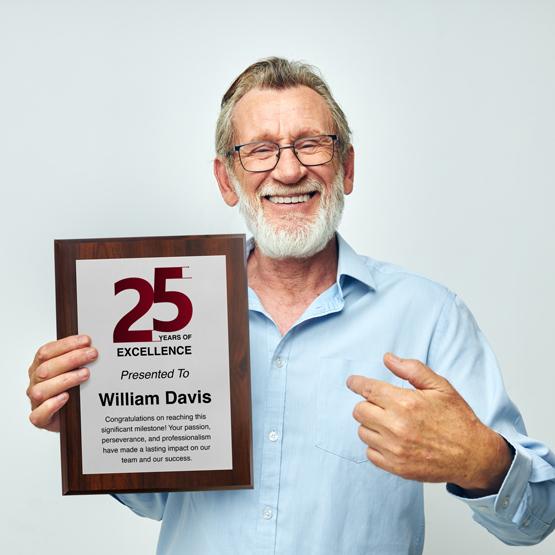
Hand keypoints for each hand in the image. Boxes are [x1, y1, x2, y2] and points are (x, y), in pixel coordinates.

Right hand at [27, 335, 96, 431]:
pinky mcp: (40, 419)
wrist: (68, 416)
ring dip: (65, 380)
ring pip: (41, 390)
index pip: (46, 351)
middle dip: (71, 359)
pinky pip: (38, 415)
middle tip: (92, 354)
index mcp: (40, 366)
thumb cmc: (71, 389)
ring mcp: (36, 401)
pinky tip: (65, 398)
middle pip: (45, 369)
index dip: (66, 344)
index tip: (86, 341)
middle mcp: (36, 382)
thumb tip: (93, 345)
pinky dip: (51, 405)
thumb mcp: (73, 369)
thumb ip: (77, 358)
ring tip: (85, 374)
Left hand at [347, 353, 512, 494]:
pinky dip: (376, 445)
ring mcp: (394, 449)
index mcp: (406, 403)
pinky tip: (392, 440)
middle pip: (359, 410)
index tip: (352, 382)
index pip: (367, 389)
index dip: (356, 383)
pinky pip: (370, 453)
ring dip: (372, 425)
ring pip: (363, 431)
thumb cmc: (457, 419)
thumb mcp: (440, 386)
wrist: (473, 456)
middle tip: (381, 405)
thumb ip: (412, 369)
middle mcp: (396, 426)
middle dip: (367, 404)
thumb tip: (388, 358)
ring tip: (390, 423)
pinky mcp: (395, 467)